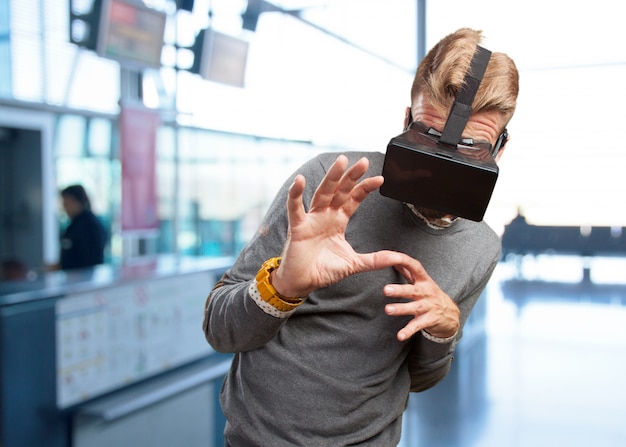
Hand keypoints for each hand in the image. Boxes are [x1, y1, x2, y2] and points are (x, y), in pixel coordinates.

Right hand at [271, 155, 405, 296]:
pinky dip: (295, 194)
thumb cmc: (323, 270)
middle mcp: (325, 216)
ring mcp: (311, 219)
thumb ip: (374, 260)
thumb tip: (397, 258)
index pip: (353, 199)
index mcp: (338, 221)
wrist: (302, 283)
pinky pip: (295, 208)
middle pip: (340, 190)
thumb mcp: (353, 264)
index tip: (380, 179)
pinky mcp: (298, 227)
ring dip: (331, 177)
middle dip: (351, 176)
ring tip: (340, 162)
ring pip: (322, 193)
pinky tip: (300, 181)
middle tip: (362, 161)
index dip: (365, 188)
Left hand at [383, 257, 459, 341]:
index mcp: (423, 280)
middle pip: (412, 290)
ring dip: (401, 309)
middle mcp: (426, 292)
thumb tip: (391, 257)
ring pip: (414, 308)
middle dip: (399, 290)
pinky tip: (400, 336)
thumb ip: (407, 270)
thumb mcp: (422, 281)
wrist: (450, 314)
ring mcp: (429, 307)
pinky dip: (408, 331)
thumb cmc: (430, 294)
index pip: (414, 266)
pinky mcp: (429, 320)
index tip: (390, 258)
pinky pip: (417, 326)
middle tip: (386, 290)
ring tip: (388, 310)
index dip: (403, 261)